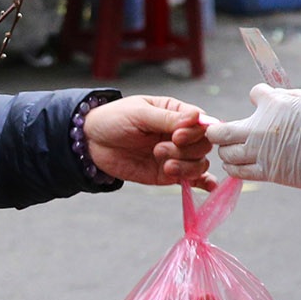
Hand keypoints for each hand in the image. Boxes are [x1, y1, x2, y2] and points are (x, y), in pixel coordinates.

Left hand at [84, 95, 215, 188]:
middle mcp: (180, 135)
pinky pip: (192, 179)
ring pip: (199, 163)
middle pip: (204, 145)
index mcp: (176, 113)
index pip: (202, 123)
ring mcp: (175, 155)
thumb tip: (197, 117)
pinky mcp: (168, 174)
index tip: (176, 136)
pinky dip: (202, 183)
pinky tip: (208, 186)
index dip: (195, 132)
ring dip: (185, 166)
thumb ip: (167, 119)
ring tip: (163, 164)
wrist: (92, 143)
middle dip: (186, 150)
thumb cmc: (114, 119)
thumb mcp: (139, 114)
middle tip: (159, 149)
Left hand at [207, 85, 300, 192]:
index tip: (264, 103)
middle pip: (220, 132)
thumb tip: (271, 96)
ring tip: (234, 150)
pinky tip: (240, 165)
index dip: (259, 97)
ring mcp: (262, 152)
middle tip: (223, 132)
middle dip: (218, 131)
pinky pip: (240, 172)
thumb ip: (288, 97)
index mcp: (274, 103)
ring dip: (227, 151)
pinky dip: (235, 168)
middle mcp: (260, 128)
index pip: (255, 93)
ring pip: (226, 155)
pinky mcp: (269, 173)